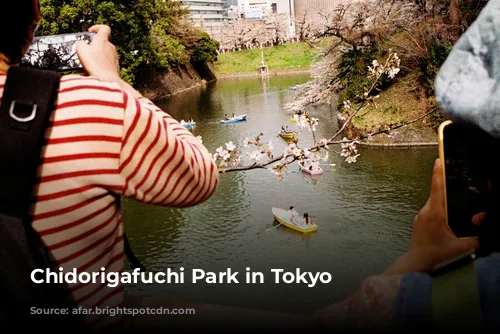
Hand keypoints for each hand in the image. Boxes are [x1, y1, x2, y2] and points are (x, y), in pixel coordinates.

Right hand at [76, 25, 119, 81]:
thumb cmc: (95, 64)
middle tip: (86, 52)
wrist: (107, 80)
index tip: (91, 31)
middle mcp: (111, 47)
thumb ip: (80, 43)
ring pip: (104, 55)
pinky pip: (106, 65)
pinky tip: (92, 73)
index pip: (104, 28)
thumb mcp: (81, 49)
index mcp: (103, 40)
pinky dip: (99, 67)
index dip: (97, 28)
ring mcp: (114, 57)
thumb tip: (81, 44)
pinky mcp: (115, 67)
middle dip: (94, 47)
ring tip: (88, 65)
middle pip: (102, 43)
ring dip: (96, 58)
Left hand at [385, 159, 479, 274]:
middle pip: (437, 194)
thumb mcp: (461, 247)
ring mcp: (420, 217)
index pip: (437, 189)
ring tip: (456, 197)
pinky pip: (432, 210)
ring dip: (444, 200)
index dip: (438, 173)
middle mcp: (425, 212)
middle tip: (455, 176)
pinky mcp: (420, 222)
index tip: (438, 160)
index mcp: (434, 214)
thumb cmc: (435, 256)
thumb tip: (484, 227)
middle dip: (447, 186)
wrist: (416, 263)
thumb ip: (476, 237)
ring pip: (435, 203)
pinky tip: (449, 215)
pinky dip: (440, 209)